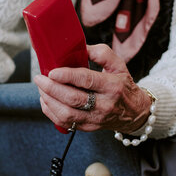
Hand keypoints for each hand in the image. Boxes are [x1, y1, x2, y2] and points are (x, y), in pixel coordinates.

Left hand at [34, 44, 151, 133]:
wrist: (135, 112)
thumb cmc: (122, 85)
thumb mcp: (118, 65)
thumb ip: (100, 53)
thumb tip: (79, 48)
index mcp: (112, 86)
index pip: (87, 80)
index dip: (67, 76)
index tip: (52, 71)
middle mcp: (104, 105)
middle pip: (73, 99)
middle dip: (52, 88)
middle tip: (40, 78)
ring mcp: (95, 118)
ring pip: (67, 114)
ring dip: (49, 101)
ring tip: (42, 88)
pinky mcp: (88, 127)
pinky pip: (65, 123)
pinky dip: (51, 112)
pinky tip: (46, 101)